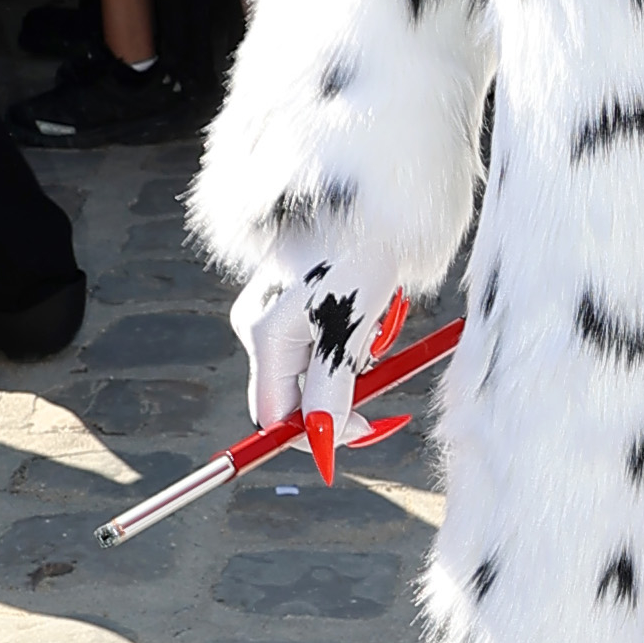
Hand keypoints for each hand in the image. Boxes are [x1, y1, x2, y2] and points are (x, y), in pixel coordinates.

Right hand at [231, 233, 402, 460]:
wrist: (373, 200)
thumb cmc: (358, 255)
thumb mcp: (347, 330)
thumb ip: (330, 390)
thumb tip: (323, 442)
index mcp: (264, 337)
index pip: (275, 417)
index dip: (318, 434)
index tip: (367, 426)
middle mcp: (261, 328)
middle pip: (297, 396)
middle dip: (343, 393)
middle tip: (382, 365)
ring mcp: (277, 315)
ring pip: (317, 371)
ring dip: (354, 362)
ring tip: (376, 320)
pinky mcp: (299, 303)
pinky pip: (325, 345)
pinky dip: (354, 341)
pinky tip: (371, 307)